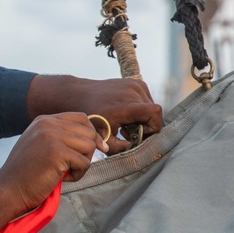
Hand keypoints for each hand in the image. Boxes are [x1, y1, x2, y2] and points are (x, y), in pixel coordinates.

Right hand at [0, 113, 102, 232]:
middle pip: (88, 131)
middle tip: (74, 166)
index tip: (97, 149)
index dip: (91, 133)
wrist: (9, 190)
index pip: (81, 118)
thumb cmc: (26, 173)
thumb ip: (59, 136)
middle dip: (88, 151)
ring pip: (89, 146)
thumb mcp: (40, 145)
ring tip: (66, 173)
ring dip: (82, 164)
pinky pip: (85, 162)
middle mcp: (48, 124)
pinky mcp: (57, 152)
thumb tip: (94, 138)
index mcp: (43, 120)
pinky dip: (78, 175)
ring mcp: (51, 136)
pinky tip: (63, 179)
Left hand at [25, 74, 162, 152]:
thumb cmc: (90, 117)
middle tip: (127, 133)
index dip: (153, 127)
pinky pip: (146, 100)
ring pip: (151, 107)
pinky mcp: (135, 82)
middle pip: (153, 114)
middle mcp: (132, 91)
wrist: (79, 95)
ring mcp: (134, 85)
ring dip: (142, 118)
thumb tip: (137, 151)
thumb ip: (121, 148)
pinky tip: (125, 115)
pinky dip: (140, 109)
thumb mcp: (103, 138)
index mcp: (124, 105)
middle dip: (144, 126)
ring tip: (125, 124)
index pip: (154, 113)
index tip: (139, 135)